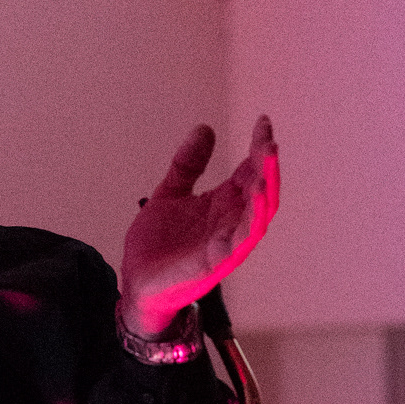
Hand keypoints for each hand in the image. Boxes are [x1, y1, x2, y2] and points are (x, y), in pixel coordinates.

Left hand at [120, 115, 278, 333]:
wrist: (136, 281)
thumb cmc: (157, 245)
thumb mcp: (170, 194)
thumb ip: (187, 165)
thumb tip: (205, 129)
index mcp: (222, 203)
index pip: (250, 171)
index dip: (259, 147)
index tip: (263, 122)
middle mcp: (230, 221)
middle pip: (261, 190)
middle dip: (268, 164)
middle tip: (269, 140)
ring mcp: (226, 242)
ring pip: (258, 215)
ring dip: (267, 188)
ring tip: (268, 162)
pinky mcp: (216, 262)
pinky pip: (241, 242)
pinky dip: (252, 221)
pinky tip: (257, 199)